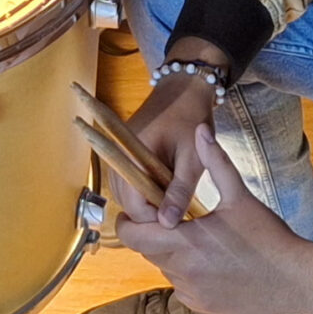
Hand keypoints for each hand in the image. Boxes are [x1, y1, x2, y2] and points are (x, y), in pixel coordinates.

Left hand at [116, 123, 312, 313]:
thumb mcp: (240, 196)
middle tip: (175, 217)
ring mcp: (191, 293)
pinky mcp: (201, 305)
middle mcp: (181, 272)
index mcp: (184, 243)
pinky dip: (187, 272)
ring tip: (197, 237)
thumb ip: (216, 162)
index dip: (131, 220)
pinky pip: (181, 285)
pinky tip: (210, 260)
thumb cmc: (269, 236)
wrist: (296, 280)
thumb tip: (201, 129)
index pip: (132, 235)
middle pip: (146, 250)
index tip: (144, 208)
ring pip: (164, 267)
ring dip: (171, 252)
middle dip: (154, 233)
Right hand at [126, 40, 230, 219]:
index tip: (174, 222)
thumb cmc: (192, 121)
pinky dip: (141, 189)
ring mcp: (119, 151)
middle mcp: (119, 154)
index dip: (151, 218)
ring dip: (144, 201)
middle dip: (147, 212)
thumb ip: (180, 191)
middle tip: (174, 214)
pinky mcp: (124, 151)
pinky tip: (161, 189)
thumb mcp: (193, 159)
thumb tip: (168, 224)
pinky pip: (126, 179)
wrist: (185, 89)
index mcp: (133, 155)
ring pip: (124, 191)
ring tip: (169, 203)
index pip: (132, 202)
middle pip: (124, 199)